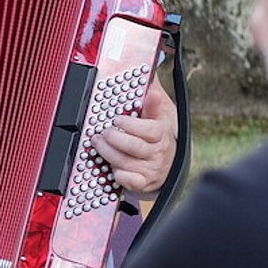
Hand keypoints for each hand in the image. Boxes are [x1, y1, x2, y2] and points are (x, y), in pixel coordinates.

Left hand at [90, 77, 178, 194]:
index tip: (117, 119)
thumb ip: (154, 99)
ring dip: (109, 153)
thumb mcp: (161, 114)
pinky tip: (111, 166)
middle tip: (103, 132)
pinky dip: (119, 175)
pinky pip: (130, 181)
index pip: (150, 130)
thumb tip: (152, 84)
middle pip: (136, 147)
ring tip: (97, 143)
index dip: (132, 125)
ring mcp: (150, 169)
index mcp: (162, 134)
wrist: (169, 163)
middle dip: (115, 139)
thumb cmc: (160, 134)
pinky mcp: (143, 183)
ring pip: (127, 163)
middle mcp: (158, 152)